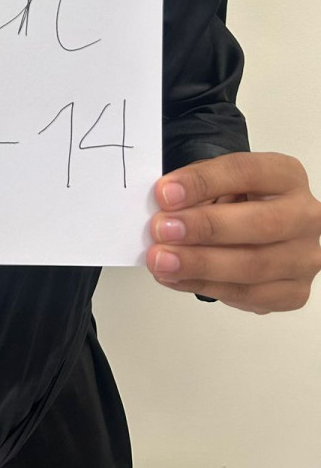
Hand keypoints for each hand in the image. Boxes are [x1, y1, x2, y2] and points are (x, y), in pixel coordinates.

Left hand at [147, 152, 320, 311]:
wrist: (256, 226)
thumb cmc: (237, 200)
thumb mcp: (219, 181)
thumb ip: (197, 189)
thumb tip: (165, 207)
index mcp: (286, 176)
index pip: (246, 172)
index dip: (203, 183)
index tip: (166, 193)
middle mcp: (305, 215)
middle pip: (260, 223)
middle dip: (204, 228)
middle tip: (163, 230)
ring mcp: (303, 257)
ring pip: (254, 266)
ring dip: (200, 265)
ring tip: (162, 261)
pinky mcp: (294, 292)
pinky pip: (249, 295)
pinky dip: (206, 287)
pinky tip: (177, 278)